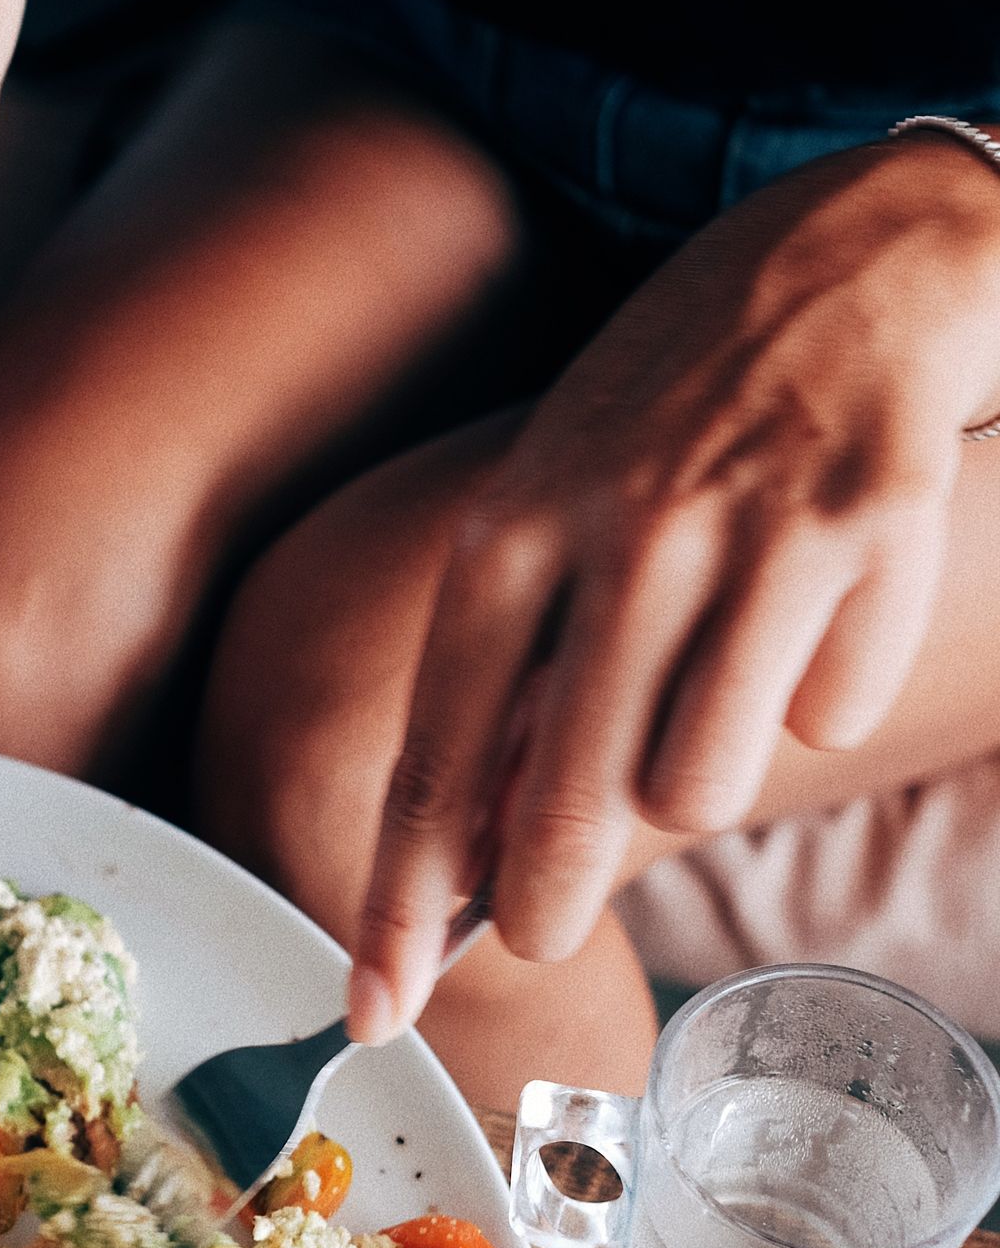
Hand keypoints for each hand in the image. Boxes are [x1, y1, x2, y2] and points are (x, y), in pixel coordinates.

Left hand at [348, 136, 999, 1037]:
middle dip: (545, 904)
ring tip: (712, 681)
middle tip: (544, 930)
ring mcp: (752, 535)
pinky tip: (817, 605)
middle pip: (564, 810)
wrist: (866, 242)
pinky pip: (830, 717)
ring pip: (702, 786)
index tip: (371, 1005)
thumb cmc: (682, 393)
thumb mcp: (556, 492)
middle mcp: (623, 534)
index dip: (399, 906)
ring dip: (702, 774)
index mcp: (512, 527)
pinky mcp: (875, 537)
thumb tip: (475, 850)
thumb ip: (514, 660)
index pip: (436, 759)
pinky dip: (823, 692)